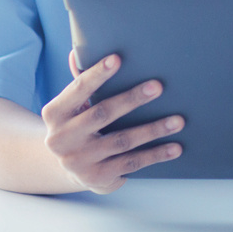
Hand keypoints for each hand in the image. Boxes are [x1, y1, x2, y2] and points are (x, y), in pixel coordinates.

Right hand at [41, 51, 183, 193]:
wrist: (68, 169)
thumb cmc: (77, 125)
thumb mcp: (71, 107)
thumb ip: (79, 84)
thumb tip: (76, 54)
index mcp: (54, 114)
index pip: (77, 89)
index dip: (96, 75)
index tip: (117, 59)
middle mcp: (62, 139)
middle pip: (102, 114)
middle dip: (132, 99)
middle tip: (158, 86)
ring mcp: (79, 161)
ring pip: (122, 141)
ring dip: (153, 129)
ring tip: (178, 120)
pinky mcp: (97, 177)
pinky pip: (131, 163)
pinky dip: (155, 154)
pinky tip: (175, 147)